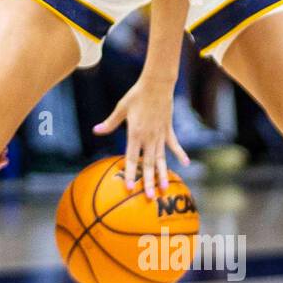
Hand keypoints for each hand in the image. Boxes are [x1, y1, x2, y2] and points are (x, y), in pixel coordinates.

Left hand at [93, 75, 188, 199]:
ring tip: (163, 189)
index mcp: (135, 133)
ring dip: (162, 174)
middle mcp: (148, 137)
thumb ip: (110, 123)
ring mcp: (160, 134)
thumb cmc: (136, 95)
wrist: (157, 84)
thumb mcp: (121, 108)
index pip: (131, 158)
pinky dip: (180, 153)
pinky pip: (174, 144)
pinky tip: (187, 164)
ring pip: (161, 159)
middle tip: (148, 197)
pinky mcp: (168, 129)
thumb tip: (96, 131)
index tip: (129, 188)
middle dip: (147, 182)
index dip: (130, 174)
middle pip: (147, 164)